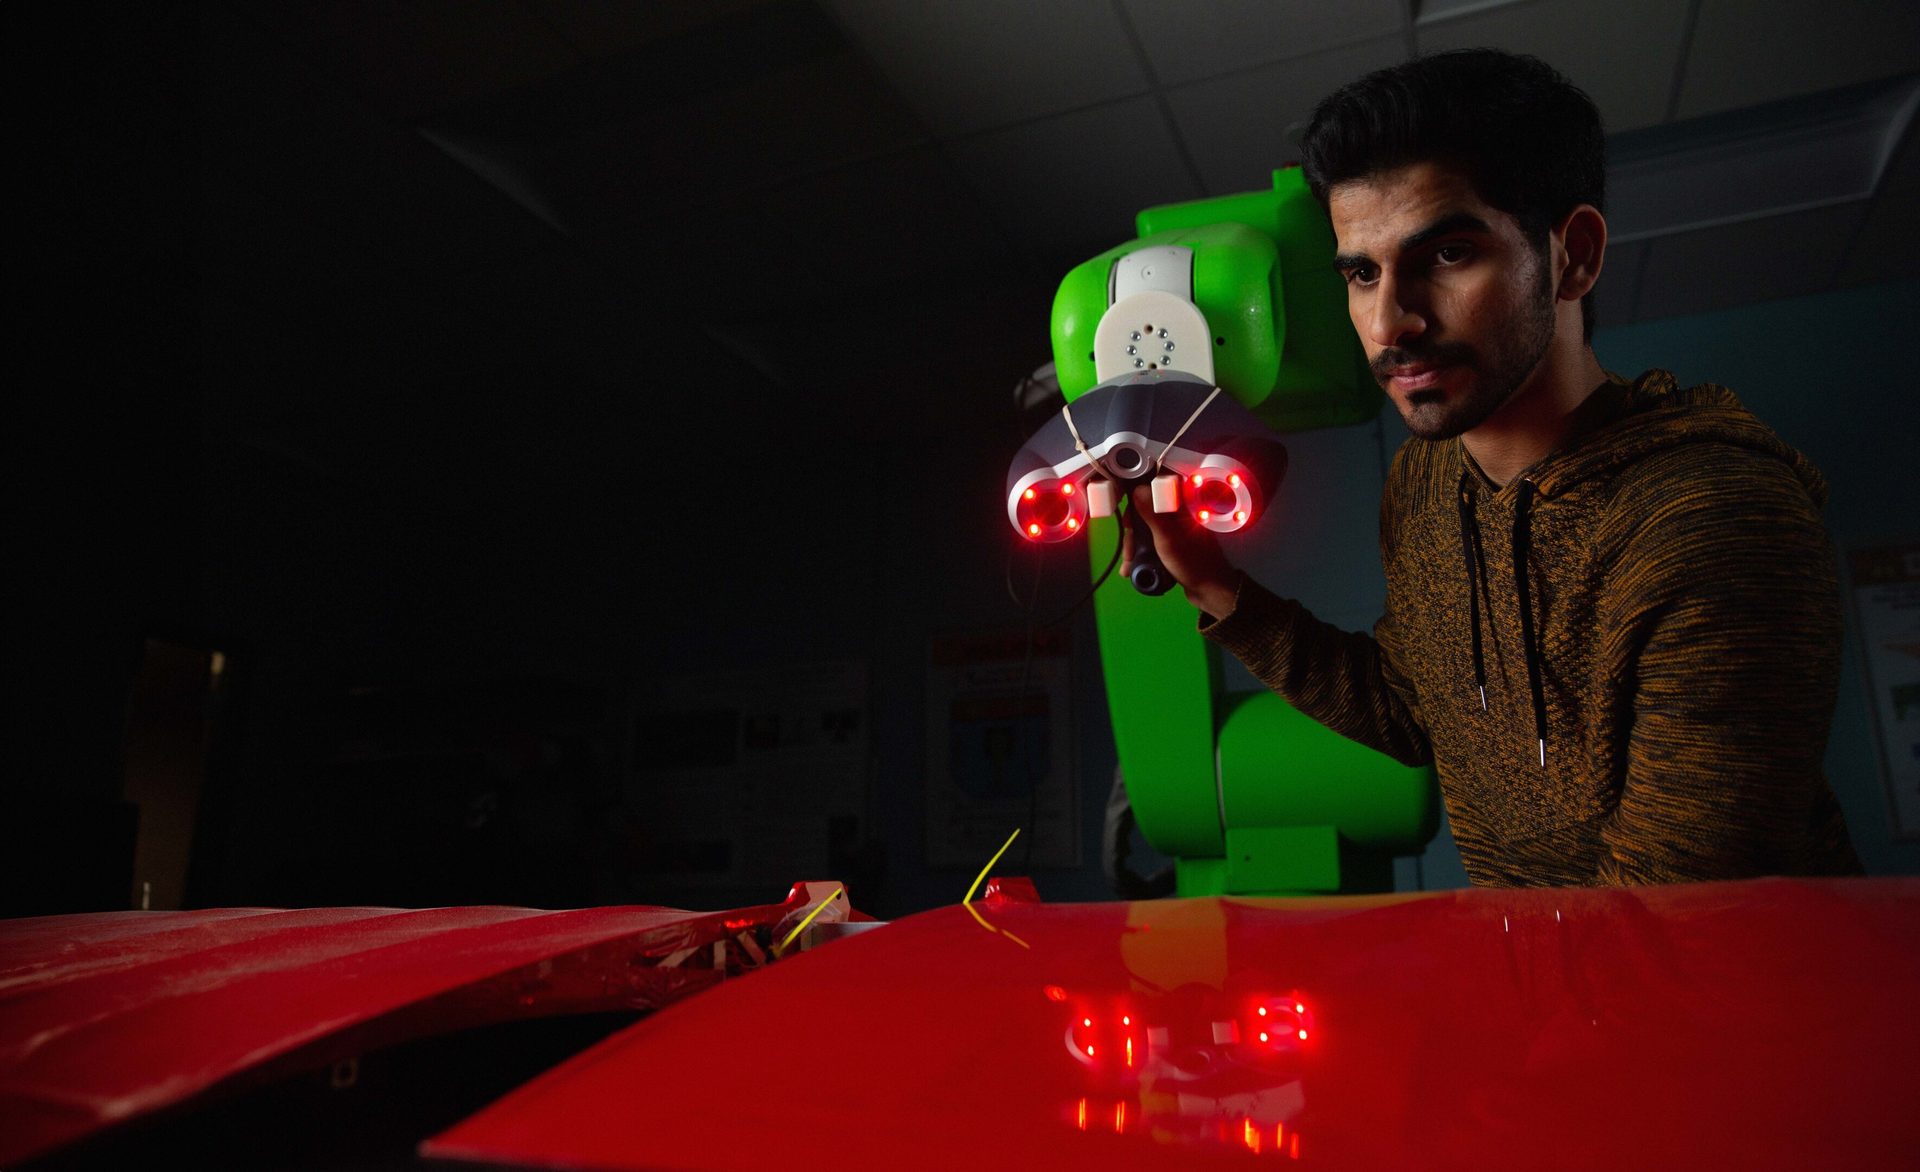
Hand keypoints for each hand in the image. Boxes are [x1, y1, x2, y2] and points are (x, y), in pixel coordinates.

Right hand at [1121, 484, 1241, 618]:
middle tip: (1129, 550)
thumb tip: (1138, 488)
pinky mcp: (1174, 542)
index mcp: (1181, 505)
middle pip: (1146, 512)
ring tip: (1129, 564)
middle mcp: (1178, 513)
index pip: (1154, 489)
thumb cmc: (1192, 564)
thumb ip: (1153, 513)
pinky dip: (1142, 552)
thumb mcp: (1168, 538)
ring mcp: (1176, 528)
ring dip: (1135, 545)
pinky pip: (1152, 541)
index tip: (1128, 519)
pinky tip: (1134, 566)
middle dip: (1133, 532)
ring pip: (1147, 528)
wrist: (1210, 590)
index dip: (1136, 500)